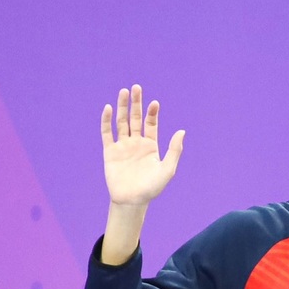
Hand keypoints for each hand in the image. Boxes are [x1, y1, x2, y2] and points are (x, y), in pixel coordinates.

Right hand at [101, 84, 184, 208]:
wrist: (133, 200)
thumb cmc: (152, 188)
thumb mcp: (167, 169)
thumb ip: (174, 150)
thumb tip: (182, 131)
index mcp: (151, 146)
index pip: (151, 124)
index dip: (152, 113)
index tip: (154, 103)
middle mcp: (136, 143)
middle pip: (136, 118)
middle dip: (136, 103)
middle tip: (136, 87)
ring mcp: (123, 146)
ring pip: (121, 122)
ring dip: (122, 107)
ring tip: (123, 92)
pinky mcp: (110, 152)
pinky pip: (107, 133)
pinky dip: (106, 121)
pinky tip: (107, 108)